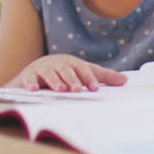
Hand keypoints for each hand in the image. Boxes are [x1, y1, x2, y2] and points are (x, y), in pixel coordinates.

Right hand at [9, 54, 127, 91]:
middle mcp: (57, 63)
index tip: (95, 88)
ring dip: (54, 81)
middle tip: (78, 90)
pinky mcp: (27, 76)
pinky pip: (28, 79)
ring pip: (48, 73)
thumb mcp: (83, 73)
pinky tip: (34, 90)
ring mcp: (41, 69)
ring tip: (60, 90)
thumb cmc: (65, 73)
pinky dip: (30, 84)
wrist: (36, 71)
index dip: (89, 78)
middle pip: (66, 70)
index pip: (82, 69)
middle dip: (72, 79)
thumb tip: (125, 81)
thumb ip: (103, 77)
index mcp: (72, 63)